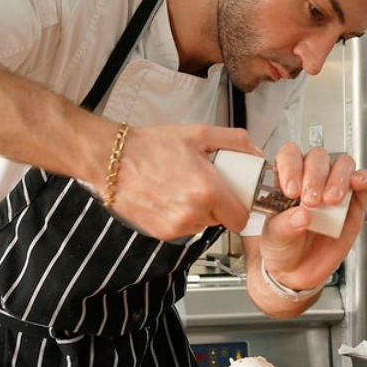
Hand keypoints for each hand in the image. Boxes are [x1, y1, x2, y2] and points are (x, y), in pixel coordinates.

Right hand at [105, 124, 262, 240]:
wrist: (111, 160)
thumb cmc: (150, 146)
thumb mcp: (198, 133)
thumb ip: (234, 141)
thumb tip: (255, 152)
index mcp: (207, 191)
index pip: (241, 219)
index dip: (240, 207)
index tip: (235, 196)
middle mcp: (192, 214)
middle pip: (222, 221)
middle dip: (219, 204)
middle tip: (206, 183)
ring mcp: (175, 227)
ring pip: (202, 225)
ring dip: (200, 210)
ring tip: (184, 187)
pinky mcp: (160, 233)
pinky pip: (183, 228)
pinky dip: (182, 215)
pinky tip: (170, 196)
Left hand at [258, 144, 366, 289]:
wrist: (297, 272)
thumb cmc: (282, 247)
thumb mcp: (275, 238)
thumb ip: (285, 226)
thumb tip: (302, 215)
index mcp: (287, 180)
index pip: (290, 156)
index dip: (291, 167)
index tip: (291, 190)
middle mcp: (311, 180)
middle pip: (318, 157)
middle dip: (315, 176)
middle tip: (311, 200)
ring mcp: (334, 189)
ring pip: (342, 164)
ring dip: (338, 177)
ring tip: (331, 200)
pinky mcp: (354, 204)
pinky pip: (363, 184)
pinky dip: (363, 179)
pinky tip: (357, 183)